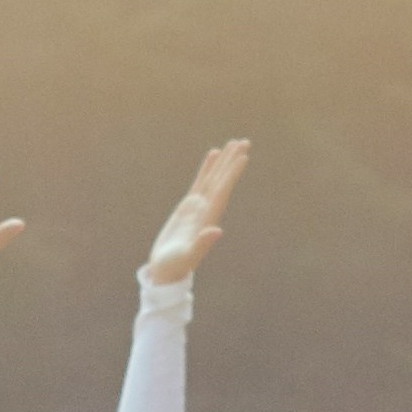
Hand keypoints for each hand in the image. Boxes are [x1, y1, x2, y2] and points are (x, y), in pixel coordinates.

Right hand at [141, 139, 249, 285]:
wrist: (167, 270)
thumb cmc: (175, 266)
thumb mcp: (188, 256)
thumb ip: (202, 244)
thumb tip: (217, 231)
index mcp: (208, 218)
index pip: (222, 190)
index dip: (232, 173)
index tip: (243, 157)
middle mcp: (207, 210)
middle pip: (222, 180)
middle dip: (232, 161)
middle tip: (245, 141)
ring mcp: (198, 207)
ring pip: (213, 178)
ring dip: (223, 162)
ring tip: (232, 143)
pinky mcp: (188, 206)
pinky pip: (200, 182)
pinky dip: (207, 168)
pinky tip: (213, 155)